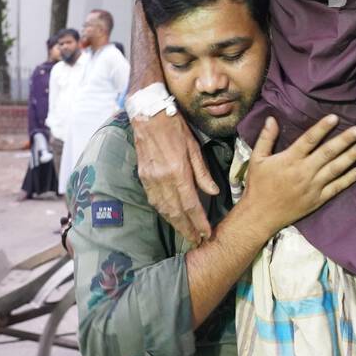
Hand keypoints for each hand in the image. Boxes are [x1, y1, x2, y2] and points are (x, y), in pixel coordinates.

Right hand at [133, 109, 220, 243]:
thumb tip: (213, 192)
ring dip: (174, 224)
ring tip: (185, 233)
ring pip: (163, 208)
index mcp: (177, 170)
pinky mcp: (142, 176)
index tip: (206, 233)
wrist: (148, 114)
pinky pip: (154, 200)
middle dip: (187, 229)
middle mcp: (162, 178)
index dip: (199, 221)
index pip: (190, 204)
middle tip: (197, 241)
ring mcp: (150, 179)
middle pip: (176, 212)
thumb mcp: (194, 146)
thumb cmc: (175, 126)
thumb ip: (202, 172)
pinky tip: (170, 217)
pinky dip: (163, 212)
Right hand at [243, 115, 355, 233]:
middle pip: (327, 152)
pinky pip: (336, 188)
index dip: (322, 128)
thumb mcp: (256, 159)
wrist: (260, 216)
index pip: (309, 139)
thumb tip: (272, 118)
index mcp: (289, 159)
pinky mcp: (317, 200)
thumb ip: (266, 138)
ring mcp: (313, 187)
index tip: (335, 117)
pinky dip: (348, 180)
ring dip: (350, 157)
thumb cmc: (258, 186)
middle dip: (344, 140)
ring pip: (335, 169)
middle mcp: (304, 172)